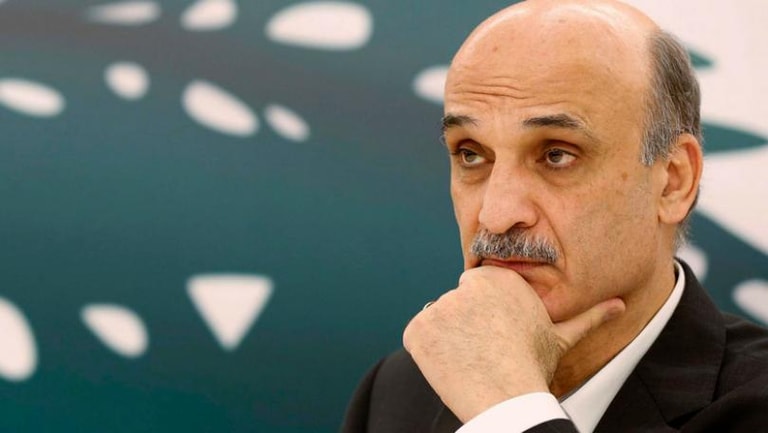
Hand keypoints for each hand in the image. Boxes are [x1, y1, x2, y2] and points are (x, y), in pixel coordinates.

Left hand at [402, 266, 624, 421]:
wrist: (508, 398)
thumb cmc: (534, 367)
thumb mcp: (560, 338)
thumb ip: (587, 316)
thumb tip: (620, 305)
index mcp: (498, 279)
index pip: (478, 292)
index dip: (487, 318)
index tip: (497, 337)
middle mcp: (466, 285)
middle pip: (457, 304)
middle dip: (465, 325)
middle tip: (483, 350)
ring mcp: (439, 306)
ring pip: (439, 322)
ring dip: (447, 339)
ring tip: (469, 359)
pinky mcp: (418, 328)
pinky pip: (418, 337)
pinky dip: (427, 352)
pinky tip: (450, 365)